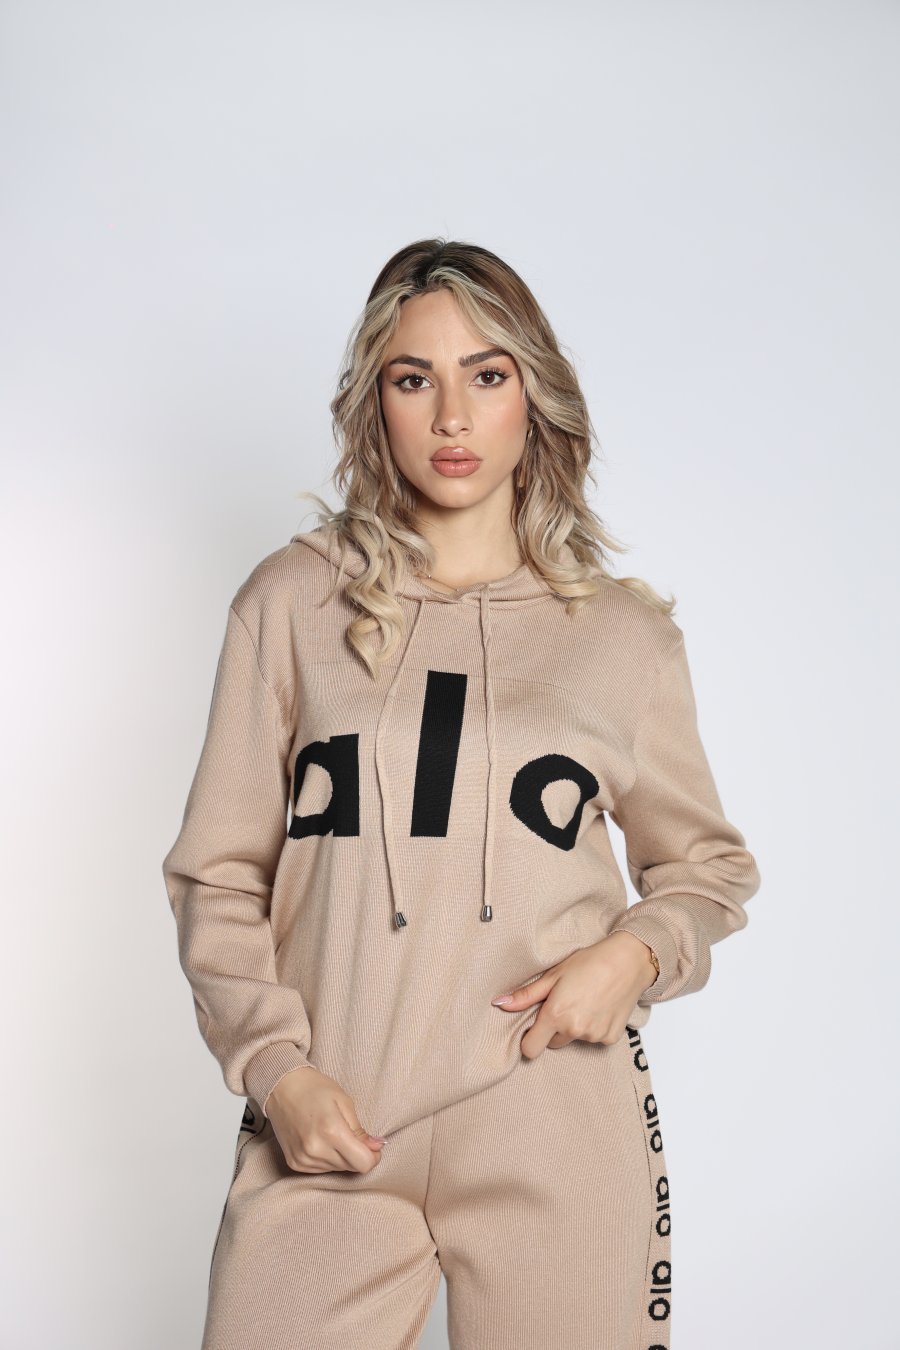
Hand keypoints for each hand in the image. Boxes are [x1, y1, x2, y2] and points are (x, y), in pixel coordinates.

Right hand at [264, 1066, 386, 1173]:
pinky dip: (326, 1158)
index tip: (372, 1145)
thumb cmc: (315, 1089)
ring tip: (330, 1133)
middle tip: (348, 1132)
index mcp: (332, 1131)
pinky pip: (321, 1169)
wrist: (281, 1087)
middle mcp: (316, 1150)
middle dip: (356, 1153)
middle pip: (351, 1167)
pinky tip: (319, 1140)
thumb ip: (360, 1130)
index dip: (373, 1156)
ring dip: (341, 1156)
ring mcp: (303, 1159)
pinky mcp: (294, 1163)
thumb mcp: (344, 1102)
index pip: (363, 1163)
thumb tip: (377, 1147)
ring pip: (337, 1169)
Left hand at [490, 932, 658, 1059]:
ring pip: (574, 1039)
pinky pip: (593, 1038)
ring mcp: (594, 1036)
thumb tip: (499, 1003)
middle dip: (554, 1028)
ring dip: (575, 1027)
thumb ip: (526, 995)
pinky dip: (593, 1027)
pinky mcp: (610, 1038)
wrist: (628, 961)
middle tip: (564, 1003)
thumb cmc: (590, 962)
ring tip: (585, 1000)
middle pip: (552, 1044)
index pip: (530, 1049)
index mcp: (555, 1015)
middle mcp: (574, 1030)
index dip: (529, 1039)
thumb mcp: (554, 974)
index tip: (534, 1026)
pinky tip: (599, 1006)